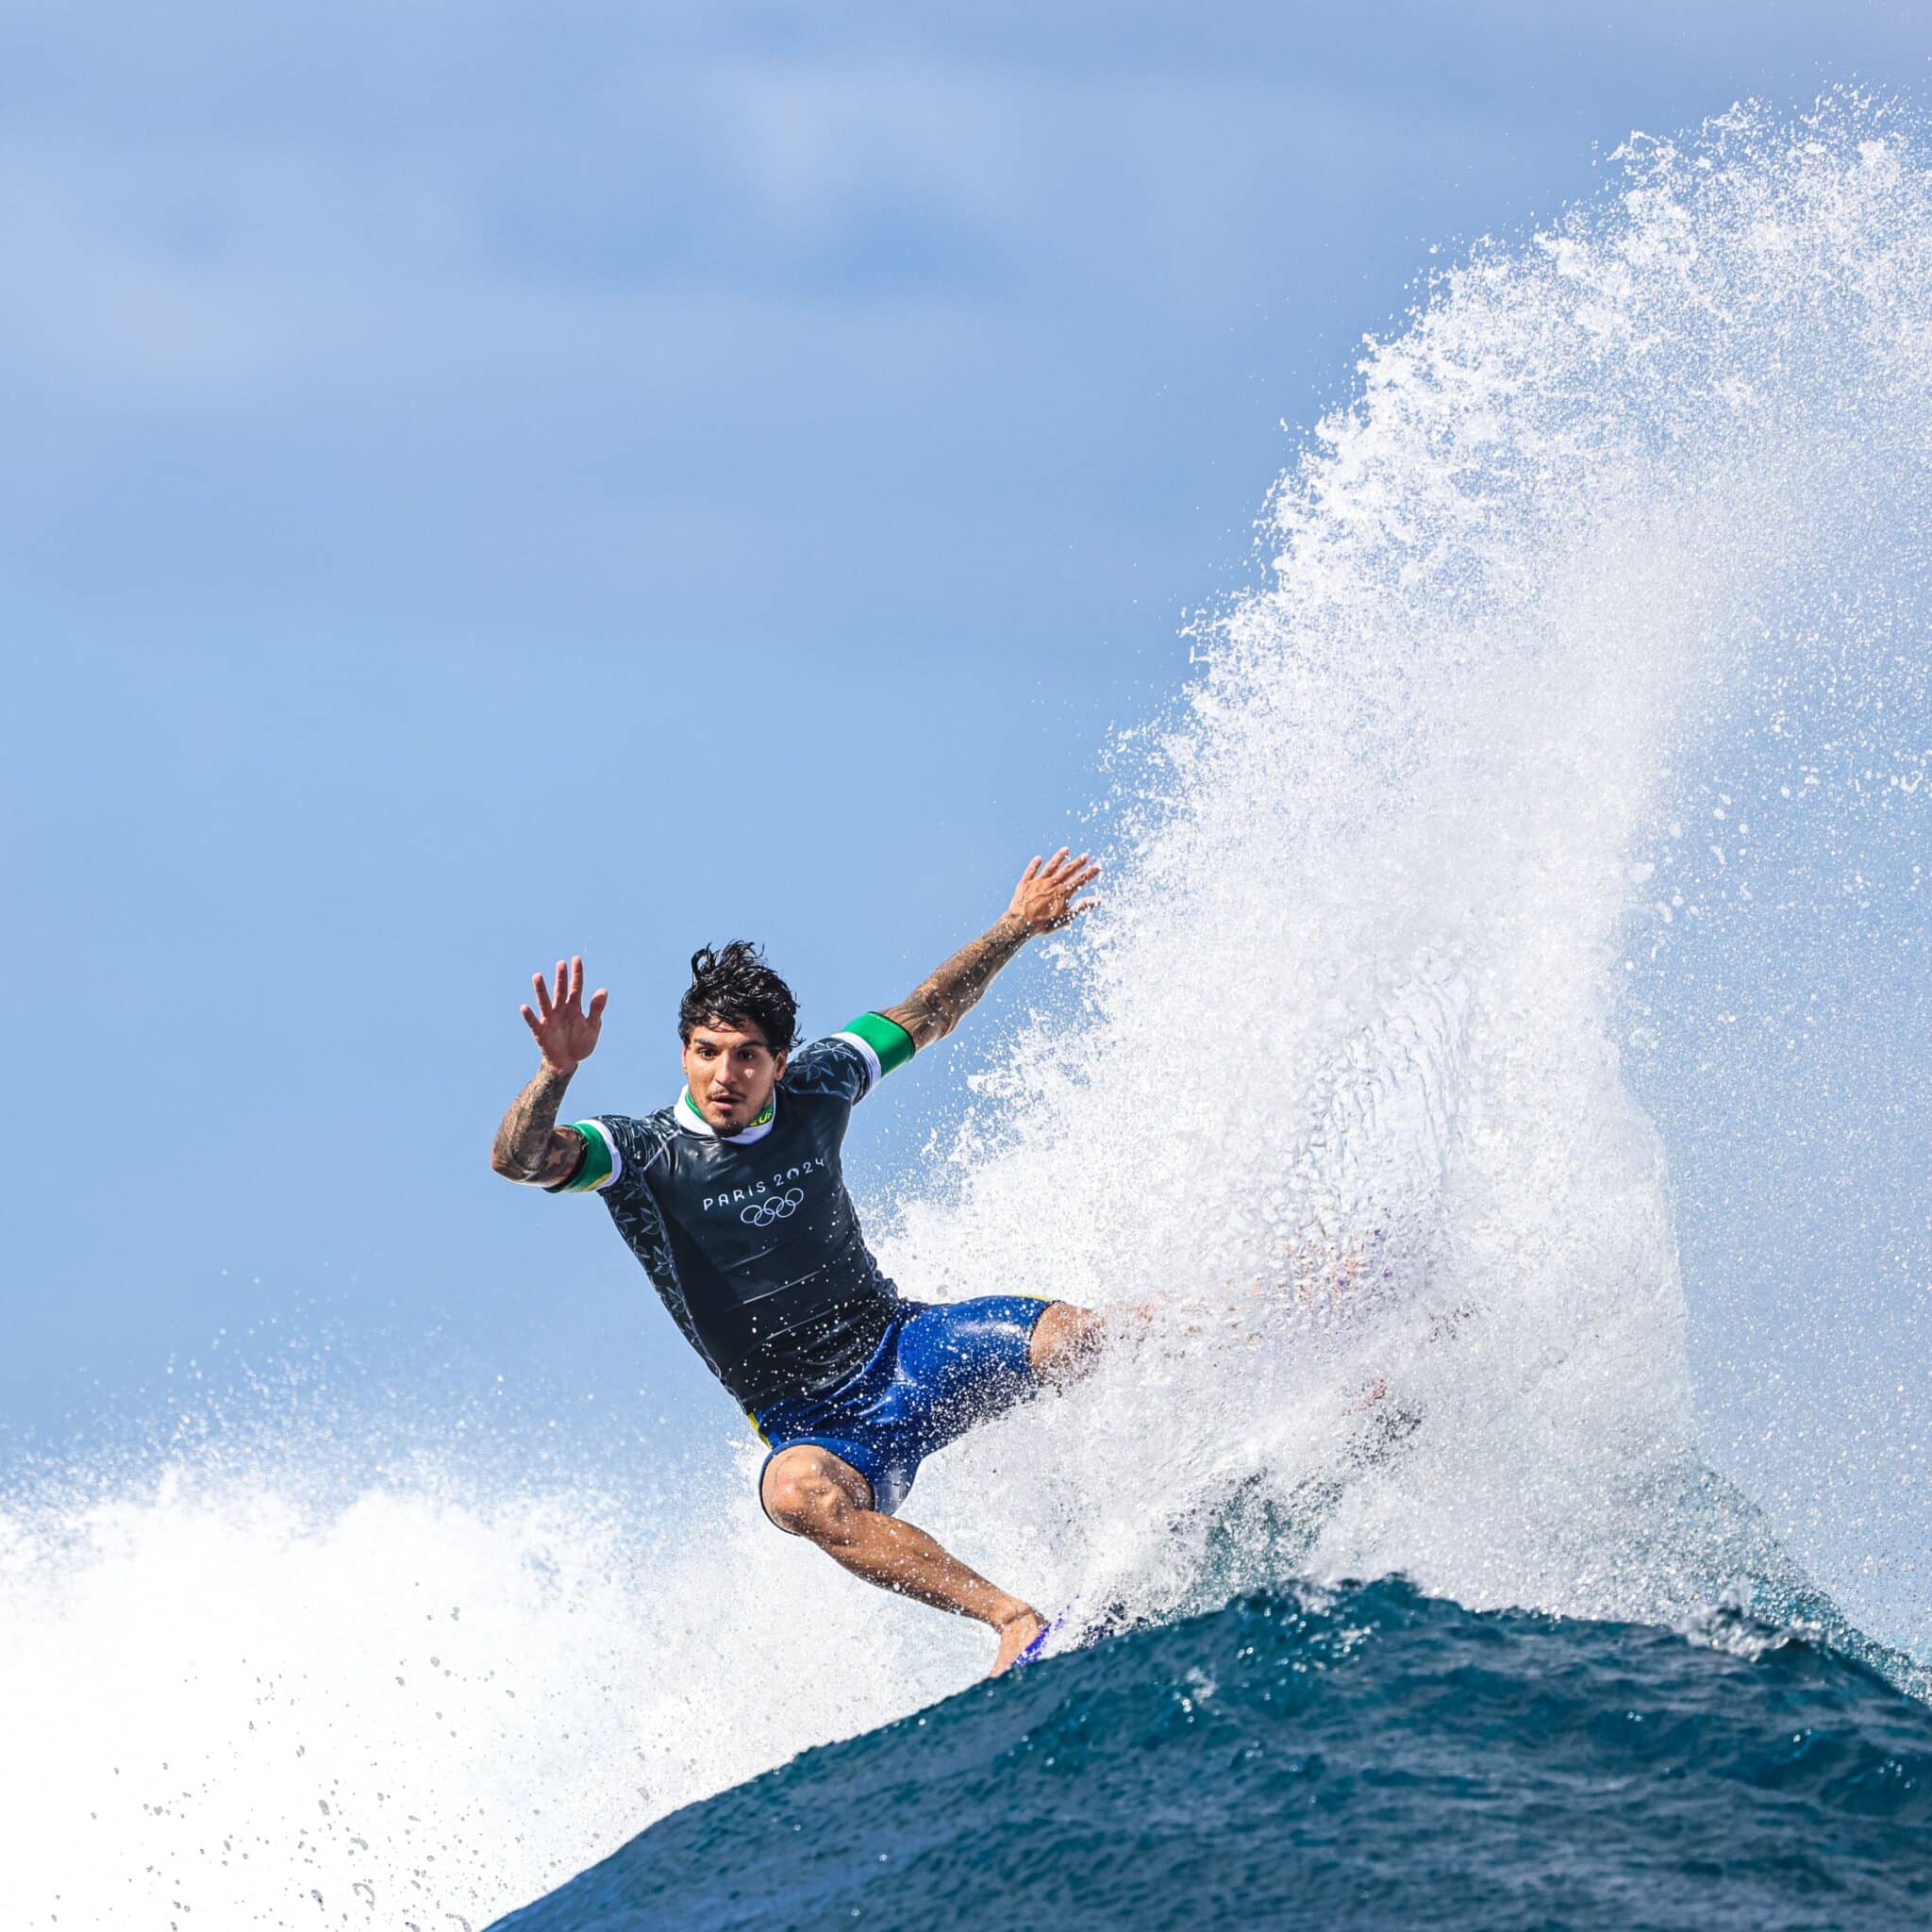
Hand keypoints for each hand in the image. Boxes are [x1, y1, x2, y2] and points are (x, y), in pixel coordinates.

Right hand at [521, 956, 607, 1072]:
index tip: (576, 959)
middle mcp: (561, 1009)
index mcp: (574, 1007)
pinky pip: (534, 1022)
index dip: (577, 974)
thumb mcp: (593, 1027)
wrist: (568, 1062)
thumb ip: (596, 1009)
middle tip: (561, 963)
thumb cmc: (580, 1042)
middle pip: (560, 991)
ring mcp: (550, 1019)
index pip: (576, 987)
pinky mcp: (540, 1031)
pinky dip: (529, 1015)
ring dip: (541, 990)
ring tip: (537, 976)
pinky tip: (525, 1007)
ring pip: (545, 1002)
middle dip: (561, 978)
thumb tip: (603, 990)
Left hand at [1007, 848, 1100, 935]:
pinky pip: (1031, 871)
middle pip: (1067, 870)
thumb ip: (1081, 907)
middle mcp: (1052, 884)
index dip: (1089, 873)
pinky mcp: (1025, 883)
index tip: (1097, 867)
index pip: (1080, 880)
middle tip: (1086, 855)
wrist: (1019, 923)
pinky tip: (1038, 858)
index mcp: (1062, 893)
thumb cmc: (1043, 924)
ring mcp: (1038, 882)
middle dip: (1078, 863)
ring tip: (1066, 849)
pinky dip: (1035, 864)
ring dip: (1059, 857)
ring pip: (1051, 866)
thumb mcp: (1065, 918)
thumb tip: (1097, 900)